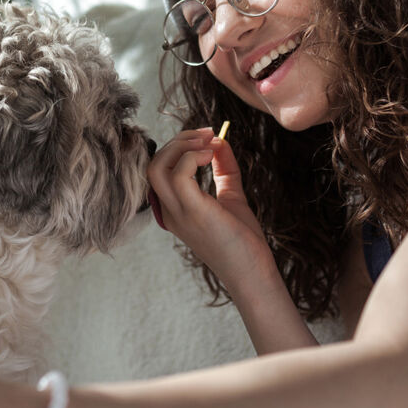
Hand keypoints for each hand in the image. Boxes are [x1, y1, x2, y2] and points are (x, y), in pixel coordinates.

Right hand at [147, 128, 273, 287]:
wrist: (253, 272)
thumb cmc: (242, 241)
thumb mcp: (231, 197)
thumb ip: (224, 170)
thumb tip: (221, 141)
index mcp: (173, 209)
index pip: (159, 170)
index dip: (179, 148)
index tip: (208, 138)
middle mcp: (169, 211)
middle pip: (153, 164)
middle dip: (178, 141)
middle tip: (208, 135)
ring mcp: (177, 212)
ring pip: (157, 167)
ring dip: (181, 146)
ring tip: (208, 144)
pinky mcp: (193, 211)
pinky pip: (179, 174)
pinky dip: (192, 157)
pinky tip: (211, 156)